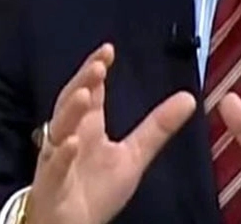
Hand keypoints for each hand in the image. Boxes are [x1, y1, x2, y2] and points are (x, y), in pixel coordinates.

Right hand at [28, 42, 195, 223]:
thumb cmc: (96, 189)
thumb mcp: (134, 156)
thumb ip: (157, 127)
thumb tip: (188, 97)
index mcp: (88, 126)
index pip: (90, 91)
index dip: (96, 70)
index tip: (108, 50)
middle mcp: (69, 135)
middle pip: (72, 101)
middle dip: (83, 82)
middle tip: (98, 65)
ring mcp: (57, 158)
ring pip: (60, 129)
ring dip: (70, 111)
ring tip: (85, 93)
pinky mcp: (51, 184)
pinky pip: (54, 167)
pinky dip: (60, 154)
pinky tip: (70, 142)